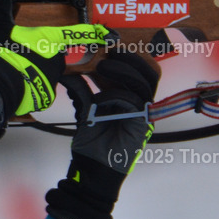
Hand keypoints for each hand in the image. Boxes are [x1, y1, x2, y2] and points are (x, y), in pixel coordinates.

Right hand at [0, 0, 113, 140]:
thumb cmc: (0, 54)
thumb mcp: (0, 26)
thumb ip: (2, 7)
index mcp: (49, 40)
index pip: (76, 34)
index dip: (93, 34)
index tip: (108, 34)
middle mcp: (56, 60)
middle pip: (54, 55)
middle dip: (41, 55)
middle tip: (21, 55)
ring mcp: (52, 79)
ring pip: (47, 72)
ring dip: (34, 71)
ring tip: (14, 69)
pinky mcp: (45, 96)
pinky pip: (40, 89)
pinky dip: (30, 87)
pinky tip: (16, 83)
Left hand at [45, 49, 159, 218]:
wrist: (92, 171)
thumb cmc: (91, 144)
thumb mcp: (84, 110)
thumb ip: (82, 90)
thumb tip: (69, 71)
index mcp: (130, 97)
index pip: (139, 69)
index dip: (127, 55)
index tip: (107, 46)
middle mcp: (139, 104)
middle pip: (149, 72)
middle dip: (130, 58)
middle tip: (109, 52)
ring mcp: (142, 115)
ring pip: (145, 83)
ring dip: (123, 71)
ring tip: (103, 68)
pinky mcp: (141, 127)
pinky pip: (134, 103)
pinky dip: (116, 95)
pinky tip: (100, 97)